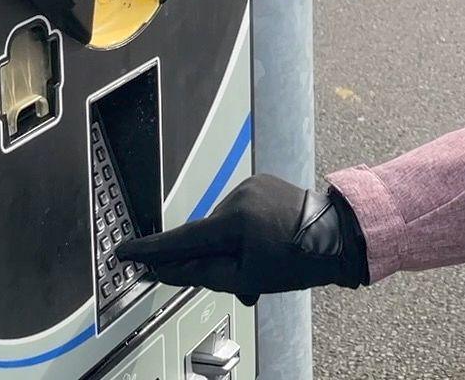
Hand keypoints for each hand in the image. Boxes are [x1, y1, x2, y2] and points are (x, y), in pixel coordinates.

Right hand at [114, 174, 368, 304]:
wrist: (340, 236)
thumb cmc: (298, 260)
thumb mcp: (247, 278)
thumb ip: (202, 273)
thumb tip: (168, 270)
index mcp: (234, 219)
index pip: (183, 239)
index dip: (152, 249)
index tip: (124, 251)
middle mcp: (239, 195)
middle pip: (207, 234)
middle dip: (215, 258)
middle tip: (240, 282)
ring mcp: (253, 185)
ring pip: (225, 224)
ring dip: (233, 244)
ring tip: (262, 264)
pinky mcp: (263, 182)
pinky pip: (241, 211)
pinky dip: (245, 229)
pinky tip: (267, 242)